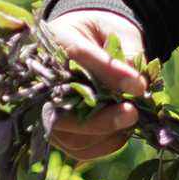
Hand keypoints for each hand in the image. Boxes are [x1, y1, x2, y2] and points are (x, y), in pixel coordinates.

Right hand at [42, 9, 148, 161]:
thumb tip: (138, 87)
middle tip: (132, 113)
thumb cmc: (102, 34)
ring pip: (71, 134)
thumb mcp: (115, 31)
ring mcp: (44, 109)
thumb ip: (126, 51)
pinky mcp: (56, 132)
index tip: (138, 85)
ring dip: (105, 133)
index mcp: (54, 40)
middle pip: (62, 108)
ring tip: (130, 120)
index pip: (77, 56)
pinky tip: (121, 132)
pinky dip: (104, 144)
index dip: (108, 72)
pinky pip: (78, 148)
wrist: (88, 42)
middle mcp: (40, 77)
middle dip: (101, 118)